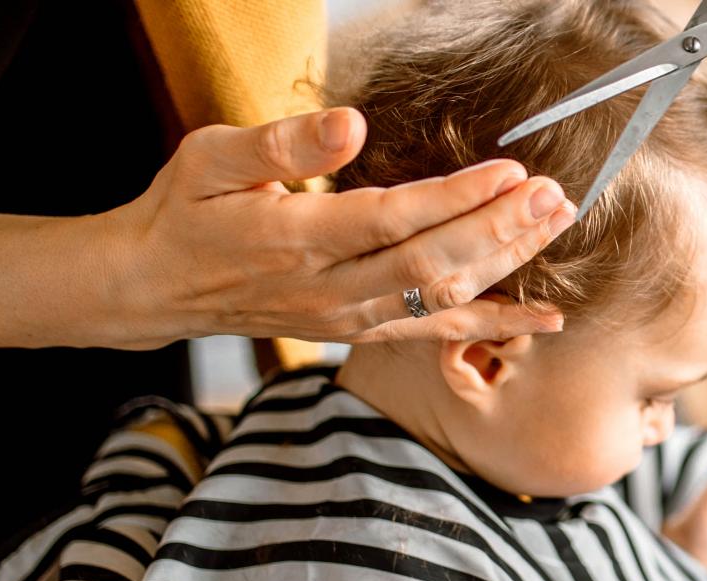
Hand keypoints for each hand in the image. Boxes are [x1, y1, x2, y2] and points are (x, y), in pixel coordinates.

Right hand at [100, 107, 576, 348]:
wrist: (152, 287)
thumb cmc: (184, 213)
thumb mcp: (210, 159)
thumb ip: (282, 143)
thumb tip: (351, 125)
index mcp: (296, 239)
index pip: (394, 220)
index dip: (458, 199)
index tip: (510, 172)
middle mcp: (328, 290)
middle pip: (432, 263)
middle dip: (500, 230)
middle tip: (553, 196)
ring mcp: (347, 318)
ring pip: (441, 296)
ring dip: (506, 264)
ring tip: (554, 225)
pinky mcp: (358, 330)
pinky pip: (435, 330)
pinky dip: (493, 323)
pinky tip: (544, 317)